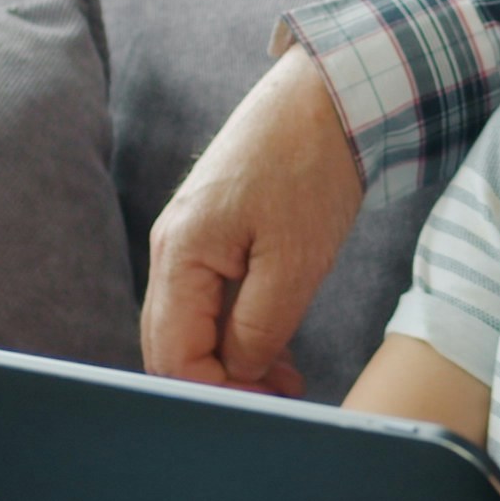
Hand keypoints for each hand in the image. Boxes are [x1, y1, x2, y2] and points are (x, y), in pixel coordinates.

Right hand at [143, 47, 363, 397]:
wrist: (328, 96)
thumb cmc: (311, 167)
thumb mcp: (295, 261)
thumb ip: (260, 327)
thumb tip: (239, 371)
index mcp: (181, 253)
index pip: (173, 355)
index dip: (217, 392)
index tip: (267, 405)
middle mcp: (172, 248)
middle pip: (171, 345)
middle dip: (220, 382)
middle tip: (278, 397)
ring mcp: (190, 239)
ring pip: (192, 325)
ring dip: (231, 360)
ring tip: (287, 378)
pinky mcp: (214, 232)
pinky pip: (211, 300)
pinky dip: (238, 331)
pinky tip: (279, 346)